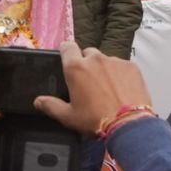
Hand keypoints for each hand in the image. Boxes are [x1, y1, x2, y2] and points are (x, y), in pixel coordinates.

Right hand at [33, 47, 153, 139]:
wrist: (129, 124)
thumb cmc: (96, 120)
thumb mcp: (68, 116)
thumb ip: (51, 106)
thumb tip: (38, 101)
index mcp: (75, 68)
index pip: (67, 46)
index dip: (66, 51)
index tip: (67, 58)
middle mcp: (95, 59)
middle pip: (87, 53)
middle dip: (86, 63)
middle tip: (88, 82)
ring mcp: (115, 61)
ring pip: (105, 60)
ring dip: (104, 69)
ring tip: (107, 89)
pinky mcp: (131, 67)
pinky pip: (122, 66)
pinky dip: (120, 75)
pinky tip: (121, 90)